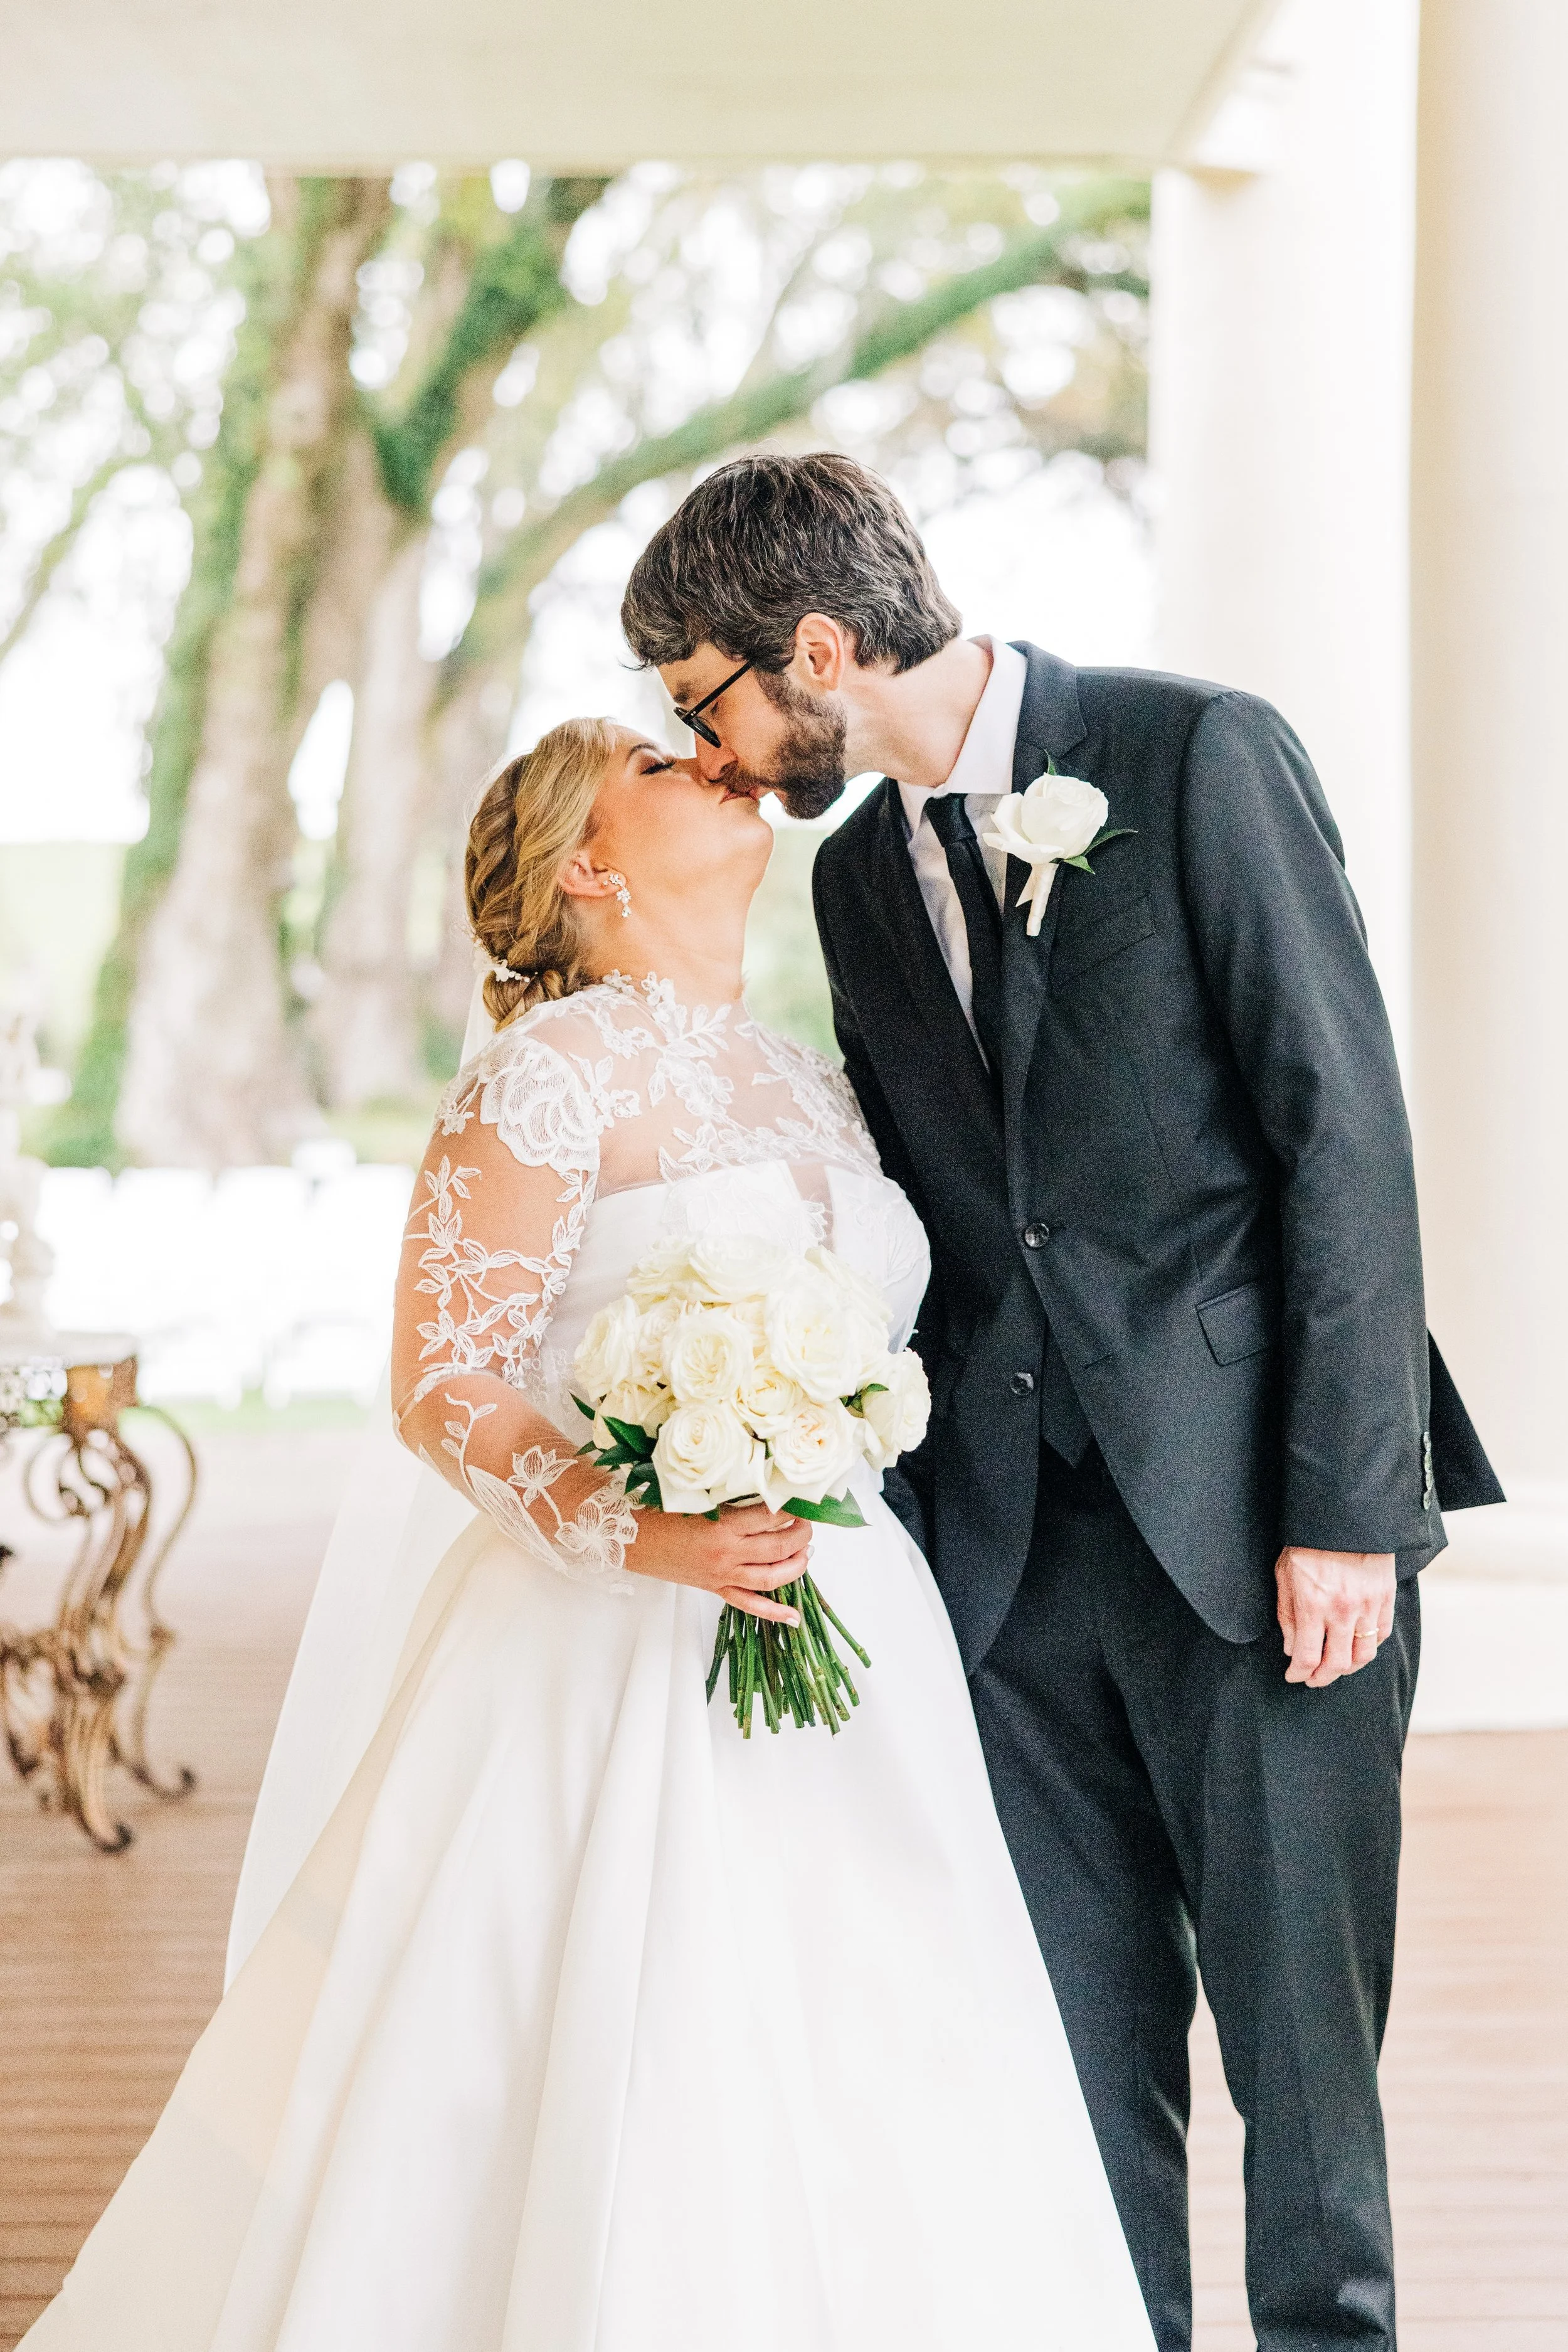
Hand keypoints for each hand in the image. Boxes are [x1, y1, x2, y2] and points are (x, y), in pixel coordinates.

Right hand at [624, 1500, 810, 1622]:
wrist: (629, 1538)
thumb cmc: (658, 1511)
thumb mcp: (697, 1497)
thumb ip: (730, 1496)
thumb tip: (765, 1490)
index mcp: (722, 1526)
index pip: (771, 1517)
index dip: (791, 1509)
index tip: (800, 1501)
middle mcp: (727, 1554)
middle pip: (778, 1547)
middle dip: (801, 1535)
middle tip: (808, 1525)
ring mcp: (722, 1575)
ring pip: (770, 1578)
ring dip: (796, 1566)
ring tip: (806, 1553)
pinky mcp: (715, 1588)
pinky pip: (749, 1604)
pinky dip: (773, 1612)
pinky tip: (793, 1616)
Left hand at [1275, 1547, 1395, 1686]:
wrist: (1341, 1516)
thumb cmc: (1307, 1543)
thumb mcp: (1285, 1575)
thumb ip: (1288, 1616)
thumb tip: (1292, 1648)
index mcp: (1313, 1605)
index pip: (1308, 1657)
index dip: (1298, 1673)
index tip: (1293, 1676)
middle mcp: (1342, 1611)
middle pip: (1337, 1664)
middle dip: (1322, 1677)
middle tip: (1313, 1678)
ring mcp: (1368, 1605)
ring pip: (1363, 1655)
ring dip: (1348, 1667)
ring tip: (1336, 1667)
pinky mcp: (1385, 1597)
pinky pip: (1382, 1634)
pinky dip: (1370, 1646)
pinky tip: (1357, 1646)